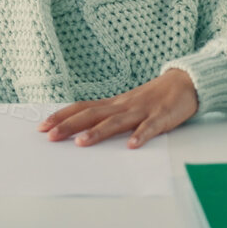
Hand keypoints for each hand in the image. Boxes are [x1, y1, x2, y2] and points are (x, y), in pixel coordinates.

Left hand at [39, 68, 198, 148]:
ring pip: (116, 122)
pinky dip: (140, 135)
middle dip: (70, 125)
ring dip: (98, 132)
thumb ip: (108, 115)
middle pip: (92, 114)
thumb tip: (83, 129)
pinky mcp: (161, 117)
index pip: (82, 107)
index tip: (41, 126)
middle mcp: (123, 105)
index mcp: (114, 103)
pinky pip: (150, 127)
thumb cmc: (153, 97)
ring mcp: (142, 111)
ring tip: (81, 143)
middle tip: (50, 136)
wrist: (185, 81)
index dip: (62, 116)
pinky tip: (132, 145)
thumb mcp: (127, 104)